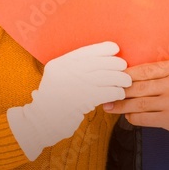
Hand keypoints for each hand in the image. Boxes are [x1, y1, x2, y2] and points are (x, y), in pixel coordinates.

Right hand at [8, 41, 132, 159]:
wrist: (42, 122)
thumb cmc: (53, 100)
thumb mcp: (57, 78)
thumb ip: (73, 69)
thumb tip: (101, 61)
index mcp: (59, 64)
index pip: (84, 52)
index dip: (102, 49)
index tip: (115, 48)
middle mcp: (66, 71)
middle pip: (97, 63)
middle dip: (114, 63)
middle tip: (124, 67)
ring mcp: (74, 85)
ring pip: (105, 76)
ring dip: (119, 78)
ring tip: (126, 81)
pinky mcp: (84, 100)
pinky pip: (107, 91)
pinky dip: (116, 92)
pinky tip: (119, 94)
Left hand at [103, 60, 168, 140]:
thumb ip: (160, 72)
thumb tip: (128, 74)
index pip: (143, 69)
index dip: (124, 74)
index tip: (111, 77)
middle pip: (137, 86)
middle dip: (118, 90)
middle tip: (104, 92)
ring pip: (138, 102)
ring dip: (121, 106)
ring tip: (109, 106)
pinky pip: (144, 118)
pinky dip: (132, 117)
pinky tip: (128, 116)